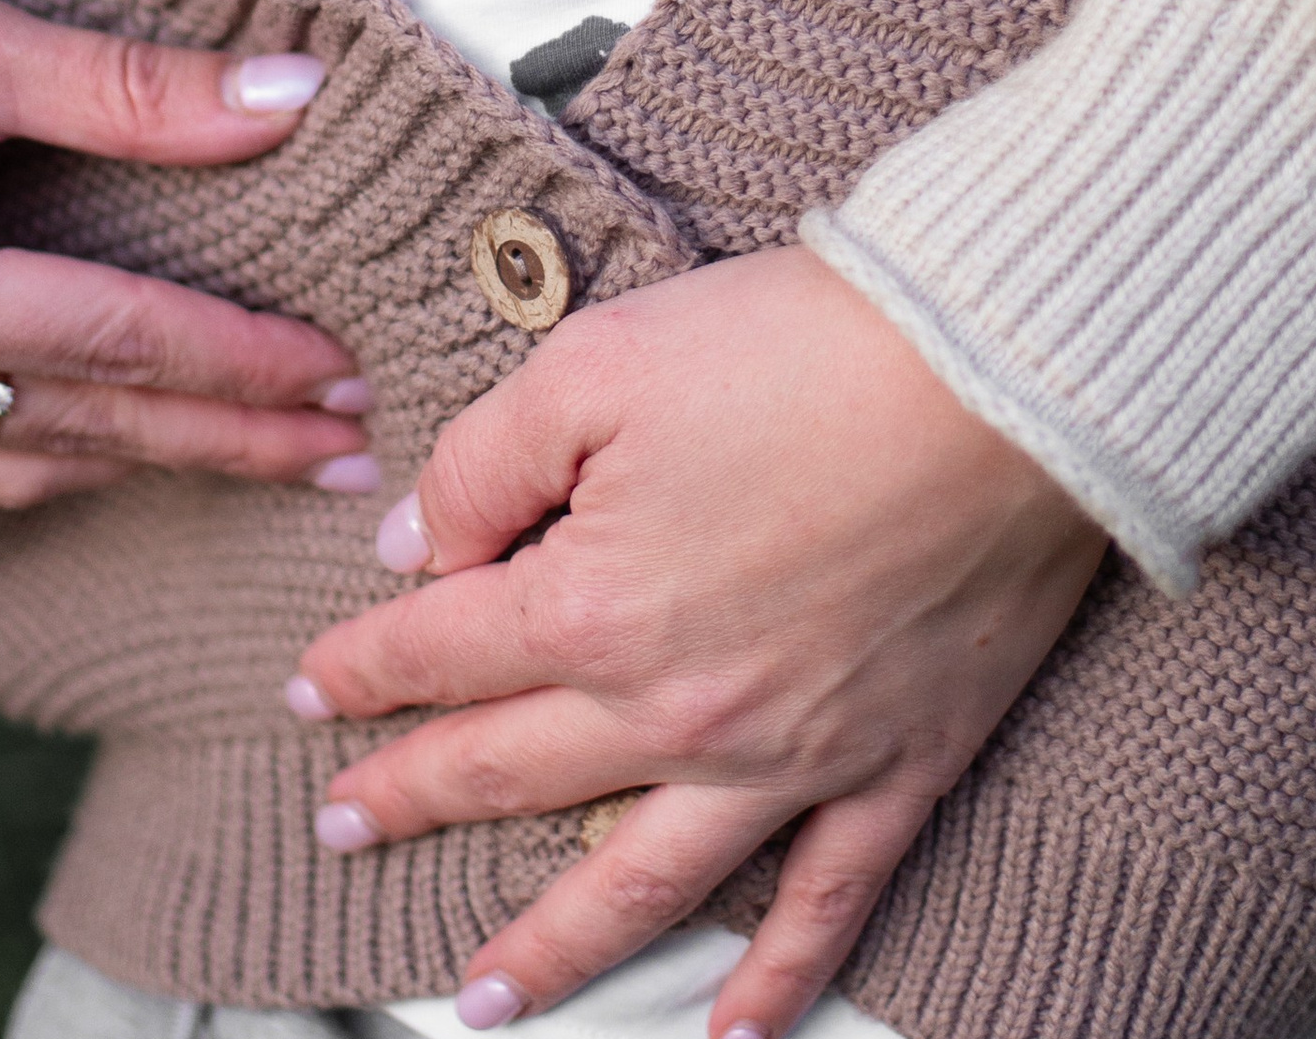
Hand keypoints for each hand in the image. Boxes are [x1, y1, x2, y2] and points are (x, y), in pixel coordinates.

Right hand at [0, 0, 372, 506]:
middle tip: (361, 456)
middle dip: (229, 440)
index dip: (245, 364)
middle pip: (84, 427)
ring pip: (23, 460)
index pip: (113, 343)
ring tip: (275, 454)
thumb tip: (291, 97)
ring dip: (154, 456)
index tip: (353, 377)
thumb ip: (128, 89)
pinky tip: (132, 439)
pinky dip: (60, 450)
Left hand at [291, 247, 1102, 1038]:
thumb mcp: (596, 361)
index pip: (442, 649)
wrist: (999, 372)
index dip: (364, 663)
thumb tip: (414, 547)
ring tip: (478, 999)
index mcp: (594, 606)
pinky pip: (827, 905)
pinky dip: (777, 983)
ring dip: (550, 946)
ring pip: (641, 882)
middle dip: (412, 797)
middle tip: (345, 827)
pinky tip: (732, 1032)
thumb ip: (482, 462)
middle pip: (511, 769)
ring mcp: (792, 755)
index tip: (316, 683)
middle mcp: (678, 709)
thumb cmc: (796, 345)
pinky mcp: (899, 764)